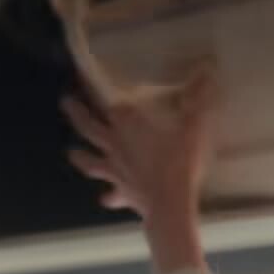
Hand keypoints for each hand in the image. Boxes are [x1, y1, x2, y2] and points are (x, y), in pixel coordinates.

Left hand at [63, 71, 214, 225]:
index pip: (107, 100)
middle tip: (66, 101)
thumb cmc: (179, 161)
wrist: (170, 204)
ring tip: (71, 152)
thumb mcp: (193, 125)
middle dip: (76, 112)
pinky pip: (111, 194)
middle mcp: (115, 144)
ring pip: (90, 161)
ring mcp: (115, 169)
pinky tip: (106, 197)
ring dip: (80, 156)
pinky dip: (108, 196)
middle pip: (88, 126)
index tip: (86, 76)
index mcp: (128, 123)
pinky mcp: (121, 192)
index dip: (95, 87)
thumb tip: (207, 69)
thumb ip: (198, 98)